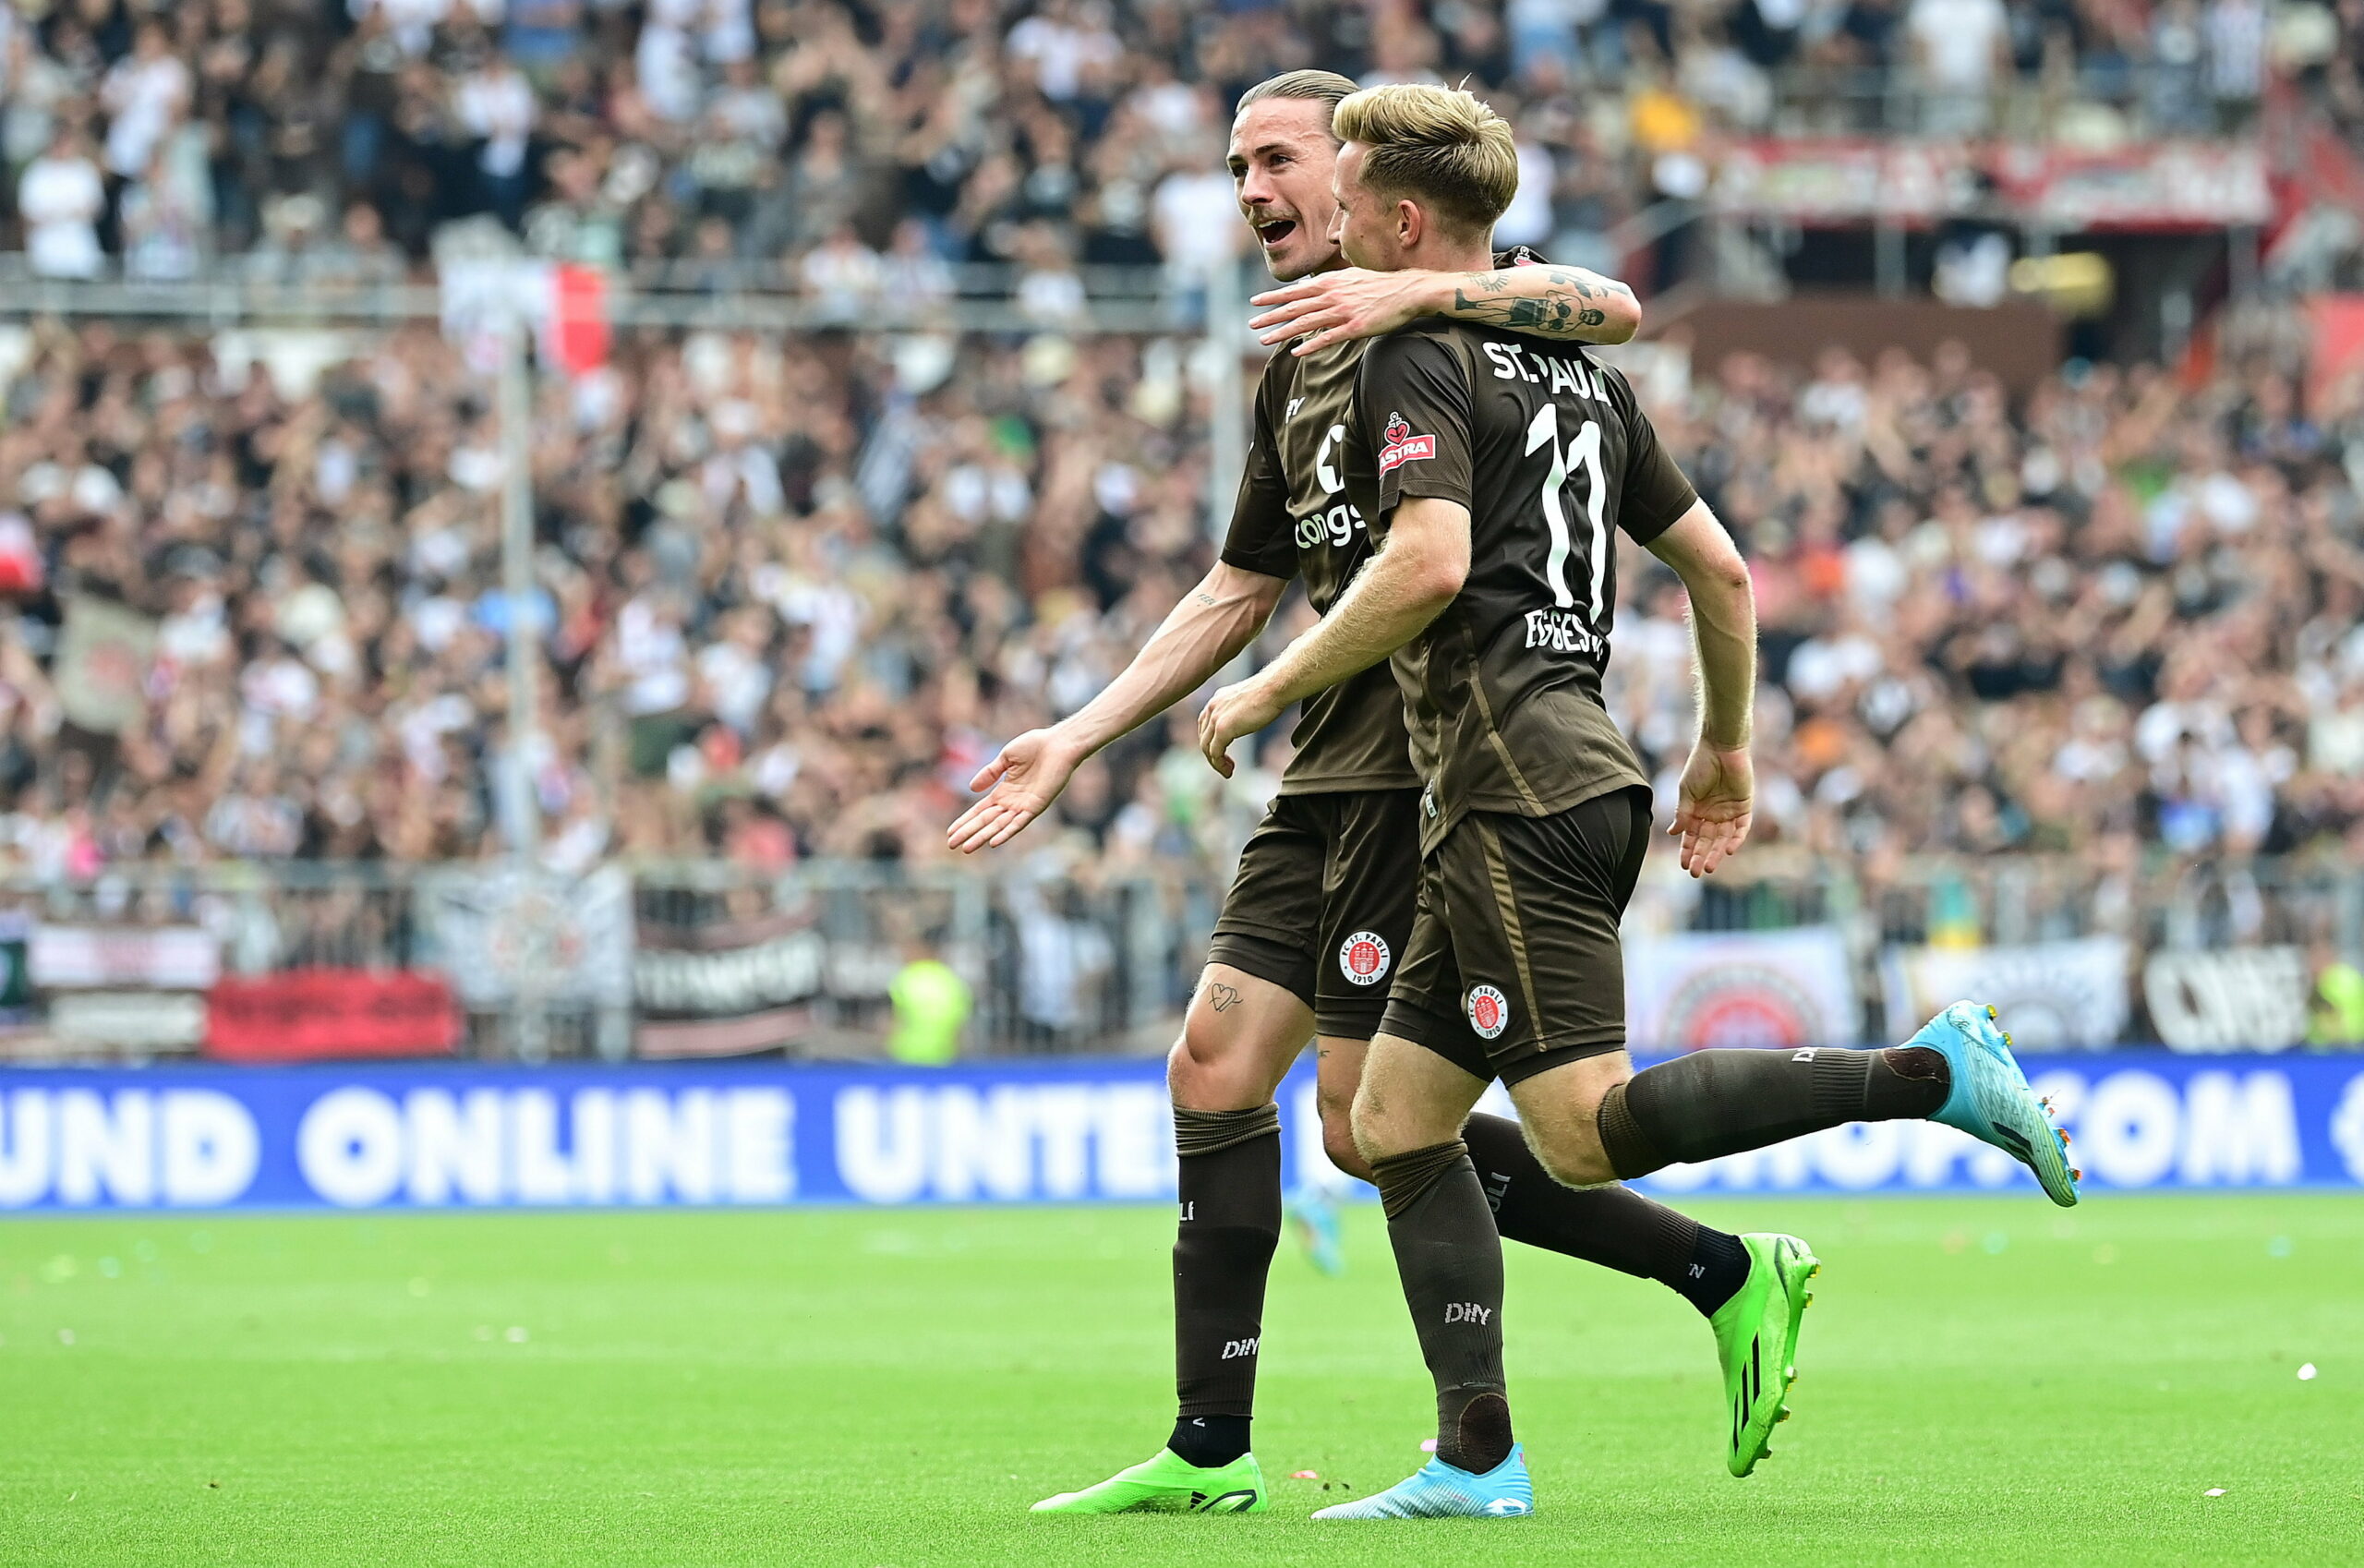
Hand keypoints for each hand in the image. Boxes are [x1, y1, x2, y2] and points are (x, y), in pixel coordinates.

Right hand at [947, 728, 1083, 852]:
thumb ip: (990, 773)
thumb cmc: (1036, 746)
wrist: (1059, 743)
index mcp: (1004, 791)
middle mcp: (1012, 802)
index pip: (980, 810)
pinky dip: (1006, 833)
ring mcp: (1023, 806)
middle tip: (951, 846)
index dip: (965, 821)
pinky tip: (993, 843)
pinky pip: (1019, 823)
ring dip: (982, 837)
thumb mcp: (1006, 757)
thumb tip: (971, 789)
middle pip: (985, 821)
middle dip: (968, 833)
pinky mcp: (1036, 806)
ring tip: (967, 849)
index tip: (951, 832)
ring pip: (998, 826)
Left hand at [1196, 677, 1285, 777]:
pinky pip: (1215, 752)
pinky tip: (1228, 771)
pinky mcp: (1222, 729)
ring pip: (1206, 747)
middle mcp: (1212, 707)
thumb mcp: (1248, 701)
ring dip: (1215, 762)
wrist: (1275, 687)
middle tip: (1225, 765)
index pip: (1205, 724)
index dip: (1212, 741)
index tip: (1224, 751)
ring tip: (1227, 771)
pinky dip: (1219, 764)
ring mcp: (1215, 718)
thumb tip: (1246, 720)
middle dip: (1212, 754)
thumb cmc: (1270, 692)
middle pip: (1204, 737)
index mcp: (1217, 699)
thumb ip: (1240, 711)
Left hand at [1249, 268, 1443, 355]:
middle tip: (1251, 325)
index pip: (1295, 291)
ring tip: (1265, 340)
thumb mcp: (1352, 277)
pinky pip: (1327, 338)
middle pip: (1294, 307)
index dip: (1273, 297)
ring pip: (1306, 323)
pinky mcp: (1354, 328)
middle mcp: (1333, 295)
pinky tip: (1296, 353)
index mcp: (1330, 283)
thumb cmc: (1380, 285)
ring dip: (1283, 332)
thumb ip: (1331, 283)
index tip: (1255, 302)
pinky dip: (1311, 345)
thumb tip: (1313, 287)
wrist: (1408, 291)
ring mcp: (1343, 312)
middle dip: (1270, 316)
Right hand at [1669, 743, 1752, 877]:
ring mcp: (1729, 811)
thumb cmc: (1700, 766)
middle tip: (1695, 873)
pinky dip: (1736, 839)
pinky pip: (1741, 828)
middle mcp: (1713, 814)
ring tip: (1710, 867)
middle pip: (1707, 840)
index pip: (1692, 836)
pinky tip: (1728, 850)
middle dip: (1701, 856)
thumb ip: (1683, 813)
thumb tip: (1672, 833)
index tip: (1683, 865)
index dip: (1687, 850)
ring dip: (1717, 852)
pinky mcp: (1744, 807)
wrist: (1720, 747)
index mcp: (1696, 810)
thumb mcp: (1686, 792)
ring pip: (1723, 838)